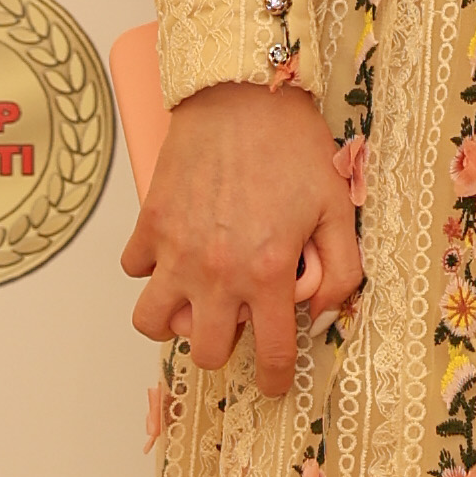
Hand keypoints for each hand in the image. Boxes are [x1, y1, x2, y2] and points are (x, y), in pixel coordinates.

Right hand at [125, 80, 359, 397]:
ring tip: (196, 301)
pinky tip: (176, 251)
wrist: (242, 92)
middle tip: (241, 320)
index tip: (277, 384)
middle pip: (207, 351)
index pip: (272, 354)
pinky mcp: (149, 224)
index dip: (278, 378)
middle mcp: (218, 272)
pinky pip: (134, 270)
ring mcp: (176, 251)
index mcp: (269, 273)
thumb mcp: (338, 207)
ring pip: (154, 323)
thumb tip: (322, 312)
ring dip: (175, 321)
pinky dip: (150, 269)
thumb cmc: (294, 144)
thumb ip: (341, 269)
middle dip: (227, 347)